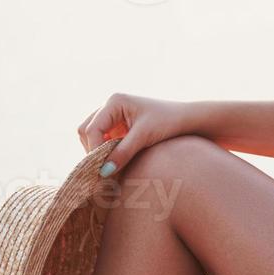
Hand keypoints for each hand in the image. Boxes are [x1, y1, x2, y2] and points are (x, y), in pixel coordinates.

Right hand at [77, 93, 194, 174]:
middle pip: (86, 131)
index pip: (91, 129)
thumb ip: (123, 153)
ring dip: (98, 152)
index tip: (100, 171)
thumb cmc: (168, 122)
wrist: (187, 120)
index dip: (93, 150)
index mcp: (114, 101)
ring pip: (91, 136)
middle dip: (92, 151)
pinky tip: (116, 164)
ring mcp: (112, 116)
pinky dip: (105, 152)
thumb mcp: (144, 137)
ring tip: (111, 168)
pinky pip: (102, 140)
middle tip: (104, 171)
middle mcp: (110, 106)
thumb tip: (102, 173)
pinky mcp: (117, 127)